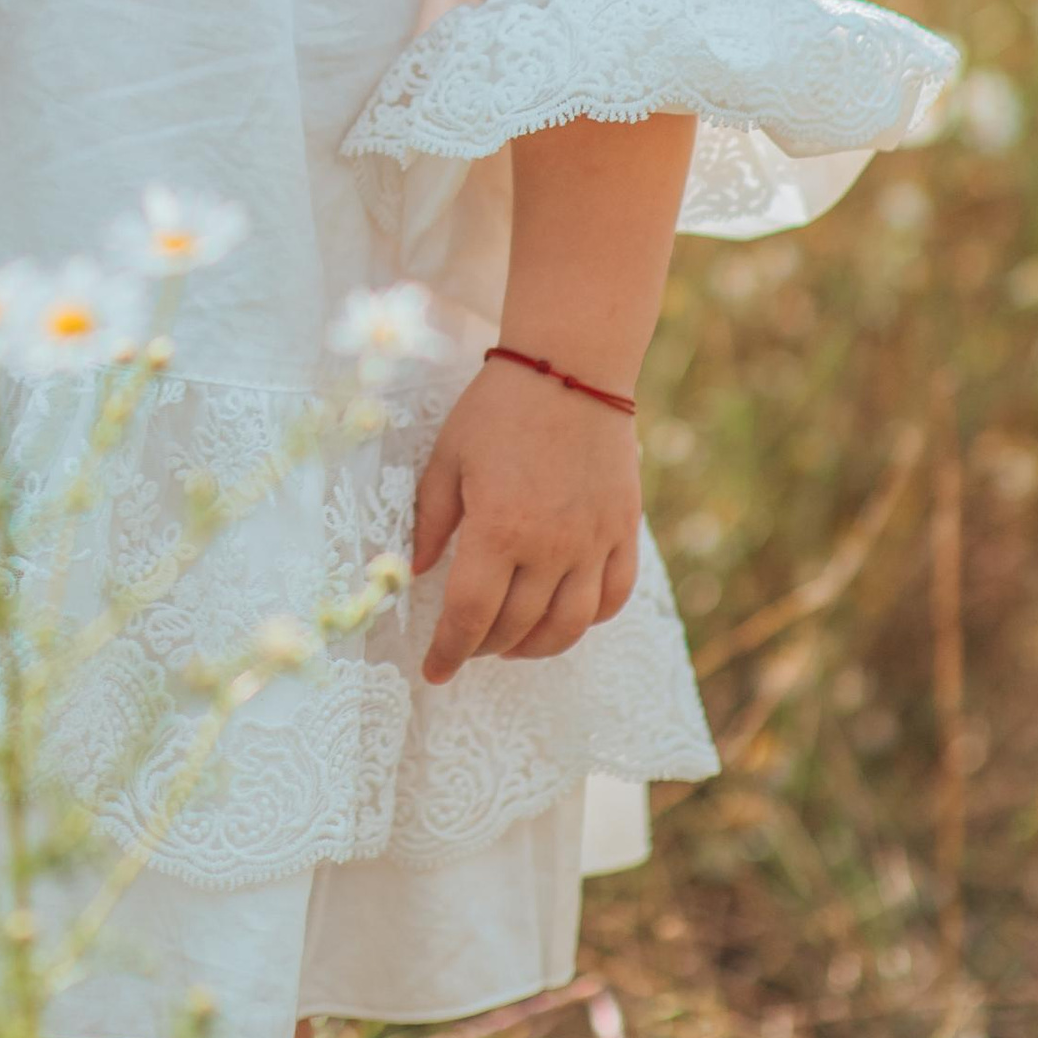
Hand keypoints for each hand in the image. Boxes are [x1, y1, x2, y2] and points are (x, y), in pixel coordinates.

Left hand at [411, 357, 641, 677]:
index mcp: (498, 529)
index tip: (434, 672)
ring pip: (567, 626)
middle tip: (466, 645)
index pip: (470, 617)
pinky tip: (564, 616)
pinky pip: (612, 597)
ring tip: (511, 643)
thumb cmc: (498, 408)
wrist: (570, 365)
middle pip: (515, 627)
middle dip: (484, 647)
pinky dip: (588, 619)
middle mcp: (550, 546)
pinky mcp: (623, 530)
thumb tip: (414, 573)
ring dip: (535, 646)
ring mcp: (593, 542)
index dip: (449, 652)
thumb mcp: (447, 458)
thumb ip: (431, 520)